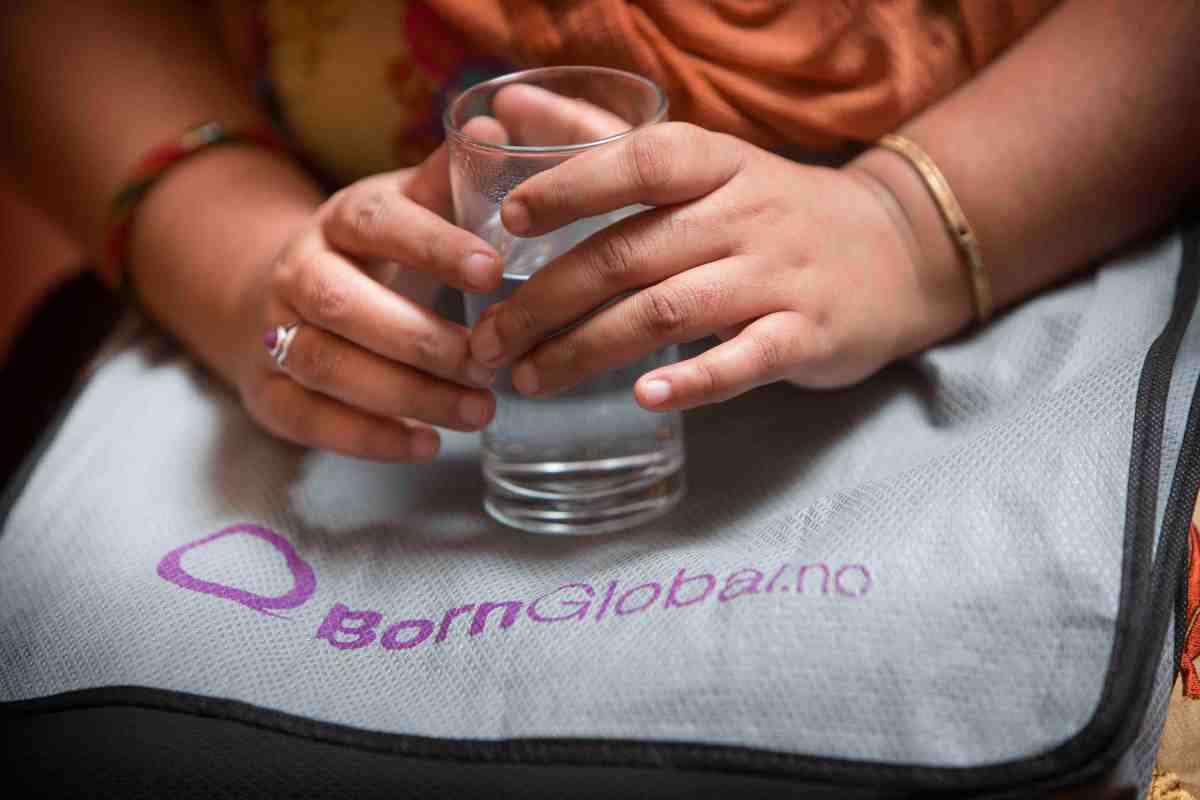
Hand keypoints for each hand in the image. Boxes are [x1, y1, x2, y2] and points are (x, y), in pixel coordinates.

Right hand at [231, 128, 508, 462]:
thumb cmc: (377, 254)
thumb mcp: (410, 210)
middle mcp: (299, 271)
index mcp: (341, 219)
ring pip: (326, 365)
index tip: (492, 272)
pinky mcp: (270, 392)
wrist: (284, 295)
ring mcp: (275, 333)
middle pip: (344, 306)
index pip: (378, 224)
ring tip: (477, 411)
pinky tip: (427, 444)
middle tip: (490, 364)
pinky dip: (369, 438)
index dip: (432, 246)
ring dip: (405, 394)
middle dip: (422, 341)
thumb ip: (451, 183)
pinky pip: (310, 419)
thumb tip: (499, 131)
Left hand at [467, 122, 967, 410]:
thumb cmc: (771, 208)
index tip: (506, 220)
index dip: (570, 185)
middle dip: (545, 300)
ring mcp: (778, 277)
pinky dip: (693, 380)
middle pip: (630, 254)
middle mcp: (744, 214)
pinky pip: (745, 359)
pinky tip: (642, 396)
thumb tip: (507, 101)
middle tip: (488, 342)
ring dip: (588, 349)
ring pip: (669, 311)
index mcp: (714, 165)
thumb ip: (602, 136)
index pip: (637, 160)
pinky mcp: (807, 336)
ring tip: (529, 380)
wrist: (895, 250)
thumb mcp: (701, 162)